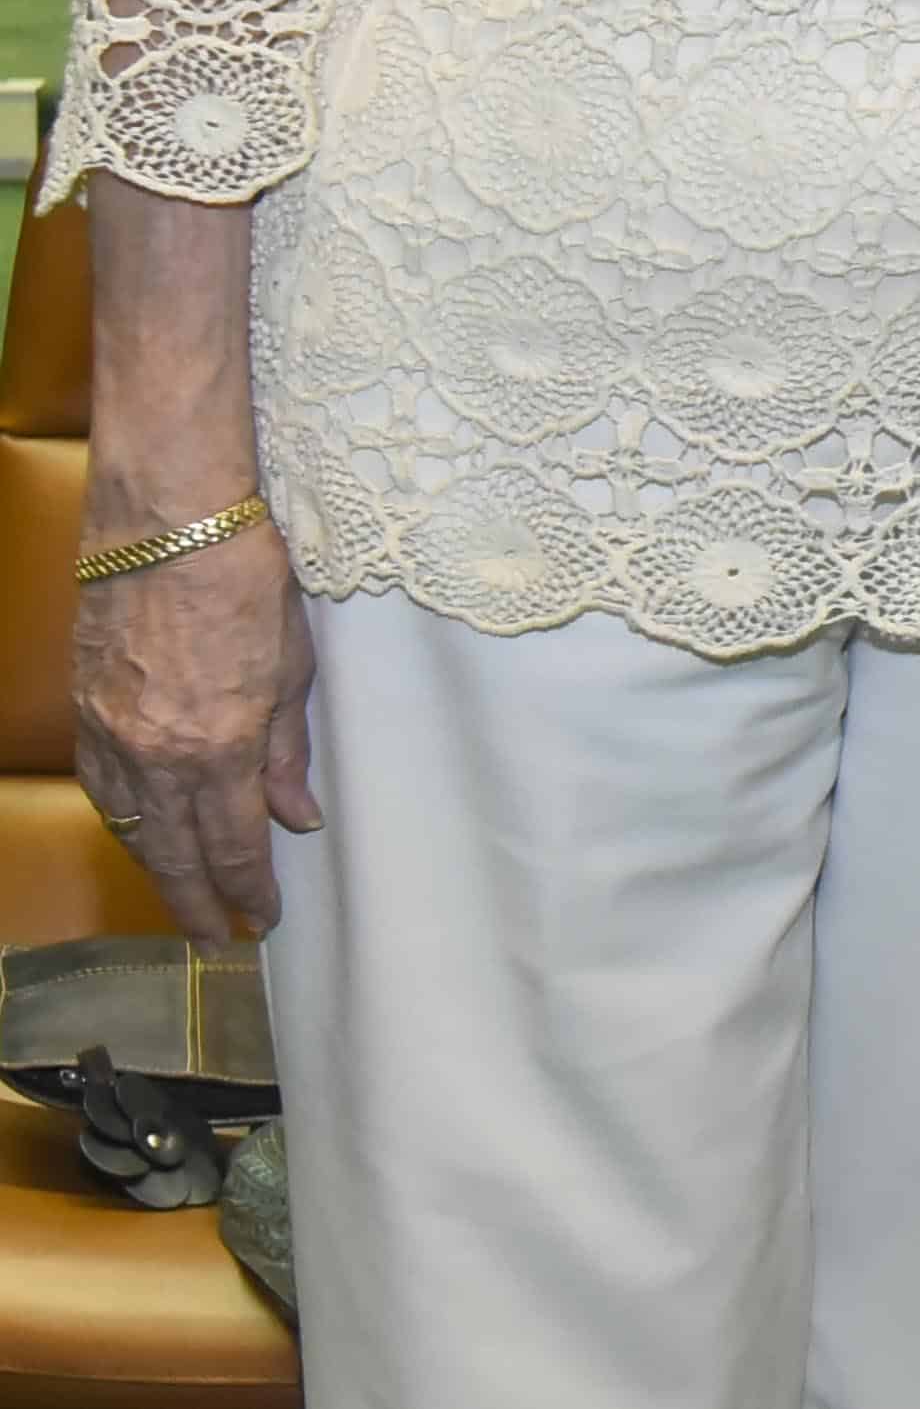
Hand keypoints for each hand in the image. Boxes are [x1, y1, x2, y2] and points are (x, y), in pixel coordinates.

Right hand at [68, 510, 317, 939]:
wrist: (167, 521)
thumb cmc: (249, 579)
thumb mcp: (293, 666)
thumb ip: (288, 751)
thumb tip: (294, 817)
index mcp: (216, 747)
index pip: (231, 847)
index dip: (246, 890)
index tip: (261, 919)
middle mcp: (154, 755)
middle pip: (172, 854)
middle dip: (196, 903)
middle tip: (217, 939)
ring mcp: (110, 735)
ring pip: (131, 828)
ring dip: (158, 869)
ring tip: (186, 897)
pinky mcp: (85, 711)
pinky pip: (103, 789)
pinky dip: (125, 822)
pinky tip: (144, 833)